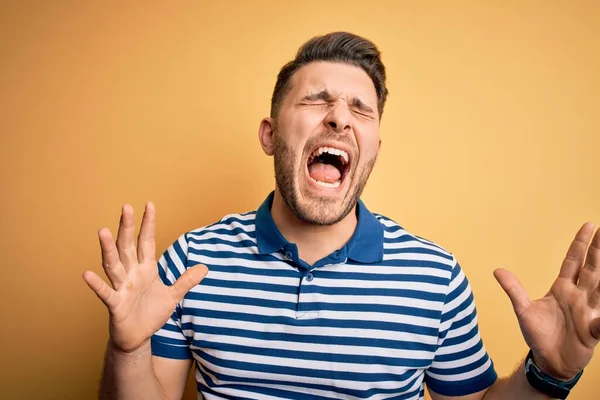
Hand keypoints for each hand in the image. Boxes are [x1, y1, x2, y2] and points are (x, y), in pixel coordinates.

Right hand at [82, 203, 207, 352]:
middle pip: (128, 246)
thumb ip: (186, 280)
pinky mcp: (115, 304)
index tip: (149, 205)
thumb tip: (205, 267)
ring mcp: (121, 287)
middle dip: (128, 227)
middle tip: (126, 207)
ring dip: (108, 248)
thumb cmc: (151, 314)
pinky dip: (97, 284)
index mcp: (145, 268)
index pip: (147, 241)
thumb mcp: (173, 295)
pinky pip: (105, 292)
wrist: (138, 338)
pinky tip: (87, 273)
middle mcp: (131, 273)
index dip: (149, 224)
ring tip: (102, 230)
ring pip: (113, 264)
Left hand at [494, 222, 599, 379]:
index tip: (589, 226)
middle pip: (591, 269)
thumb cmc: (538, 334)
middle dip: (598, 251)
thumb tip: (497, 270)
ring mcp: (588, 312)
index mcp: (562, 289)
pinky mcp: (593, 330)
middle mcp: (578, 297)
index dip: (581, 244)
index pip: (573, 261)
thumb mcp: (523, 310)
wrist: (548, 360)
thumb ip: (513, 289)